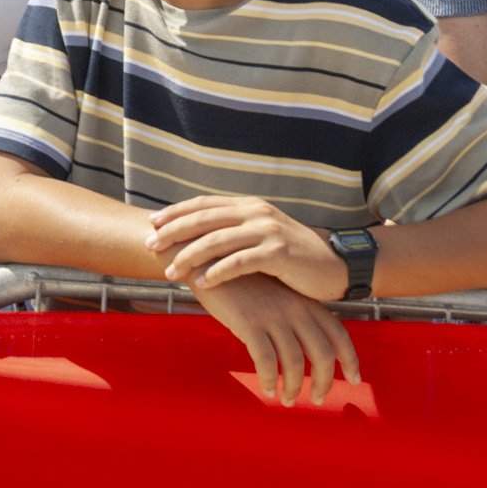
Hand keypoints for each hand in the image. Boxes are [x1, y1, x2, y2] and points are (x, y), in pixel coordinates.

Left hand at [148, 195, 349, 300]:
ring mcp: (267, 231)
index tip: (151, 224)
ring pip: (217, 241)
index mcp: (249, 206)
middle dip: (173, 233)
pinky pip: (240, 262)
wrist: (336, 265)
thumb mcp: (262, 235)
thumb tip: (198, 237)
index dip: (175, 213)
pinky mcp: (278, 253)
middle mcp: (256, 212)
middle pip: (204, 219)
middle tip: (149, 246)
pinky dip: (217, 272)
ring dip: (189, 257)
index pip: (204, 204)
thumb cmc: (294, 256)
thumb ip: (235, 232)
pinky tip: (201, 283)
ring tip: (169, 272)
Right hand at [197, 273, 361, 407]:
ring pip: (294, 362)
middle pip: (322, 354)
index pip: (339, 334)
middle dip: (323, 382)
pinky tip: (267, 389)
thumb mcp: (277, 294)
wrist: (210, 259)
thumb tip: (306, 346)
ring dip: (293, 387)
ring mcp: (272, 316)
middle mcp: (295, 309)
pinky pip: (265, 360)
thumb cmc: (242, 281)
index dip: (350, 359)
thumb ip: (293, 314)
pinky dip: (268, 379)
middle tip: (316, 399)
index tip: (355, 379)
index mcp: (306, 302)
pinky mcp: (248, 323)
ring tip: (286, 400)